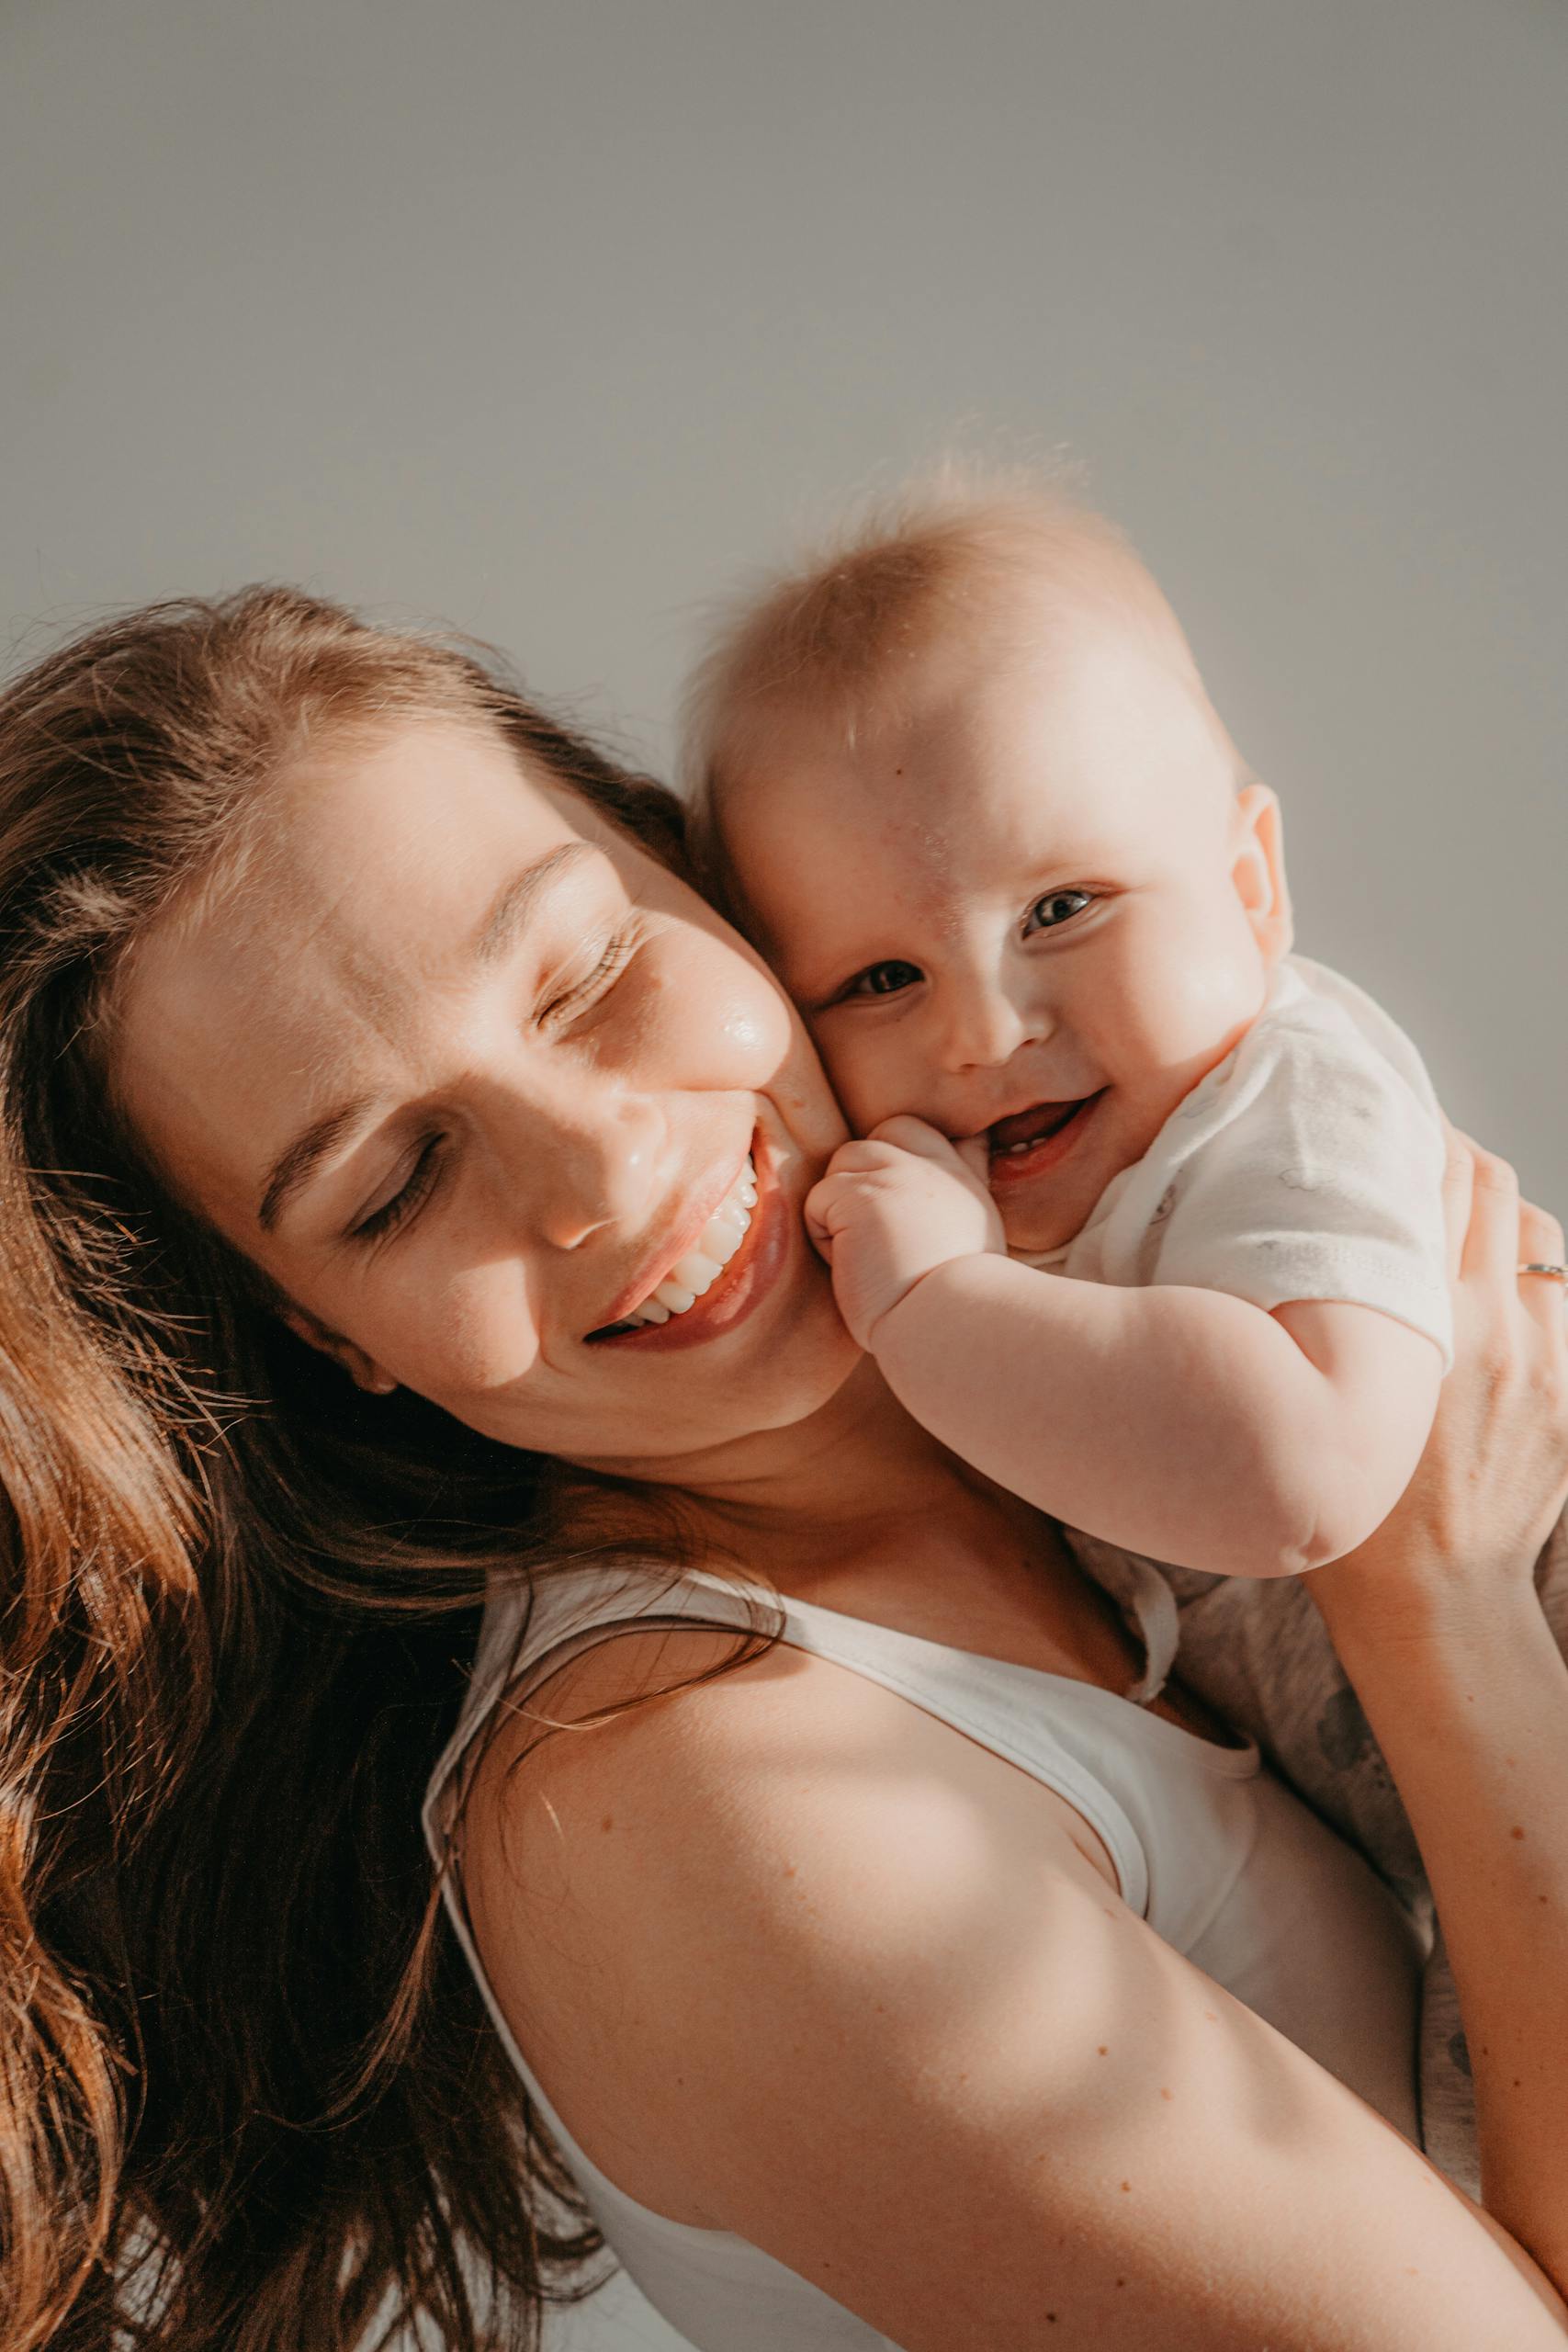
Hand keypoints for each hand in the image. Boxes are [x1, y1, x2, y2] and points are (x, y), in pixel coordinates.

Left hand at [804, 1115, 1004, 1350]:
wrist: (950, 1328)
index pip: (926, 1134)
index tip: (896, 1204)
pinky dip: (823, 1236)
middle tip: (871, 1232)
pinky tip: (851, 1266)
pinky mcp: (859, 1195)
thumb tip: (964, 1160)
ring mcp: (898, 1174)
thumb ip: (957, 1199)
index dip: (900, 1154)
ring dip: (840, 1207)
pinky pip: (818, 1199)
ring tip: (865, 1256)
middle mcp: (934, 1168)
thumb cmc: (959, 1306)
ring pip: (844, 1162)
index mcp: (964, 1181)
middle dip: (864, 1175)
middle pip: (881, 1136)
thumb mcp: (977, 1237)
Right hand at [1308, 1130, 1567, 1648]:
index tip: (1381, 1123)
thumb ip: (1316, 1309)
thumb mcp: (1309, 1394)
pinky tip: (1490, 1294)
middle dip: (1455, 1159)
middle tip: (1412, 1161)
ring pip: (1538, 1233)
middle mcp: (1497, 1327)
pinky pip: (1561, 1296)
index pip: (1439, 1176)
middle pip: (1494, 1185)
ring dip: (1499, 1217)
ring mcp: (1549, 1360)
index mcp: (1423, 1319)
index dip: (1413, 1134)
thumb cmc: (1350, 1511)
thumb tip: (1299, 1231)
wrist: (1435, 1601)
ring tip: (1455, 1228)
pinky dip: (1528, 1278)